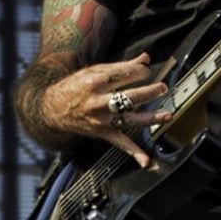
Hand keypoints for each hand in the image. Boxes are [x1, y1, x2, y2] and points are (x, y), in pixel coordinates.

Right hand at [40, 51, 172, 167]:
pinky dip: (134, 153)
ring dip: (149, 118)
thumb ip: (123, 66)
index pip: (124, 74)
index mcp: (96, 81)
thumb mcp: (95, 71)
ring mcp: (101, 119)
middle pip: (128, 97)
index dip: (140, 71)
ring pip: (129, 118)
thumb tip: (146, 58)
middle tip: (162, 88)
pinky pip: (121, 144)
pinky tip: (147, 161)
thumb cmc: (76, 86)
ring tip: (167, 115)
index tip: (146, 71)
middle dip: (148, 92)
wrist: (53, 109)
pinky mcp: (103, 133)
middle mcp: (98, 101)